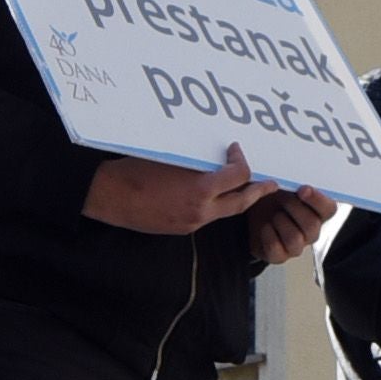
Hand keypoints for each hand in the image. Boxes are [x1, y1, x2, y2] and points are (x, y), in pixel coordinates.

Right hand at [86, 145, 268, 236]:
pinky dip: (214, 205)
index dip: (242, 161)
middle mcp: (200, 211)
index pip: (238, 176)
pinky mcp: (181, 229)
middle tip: (271, 183)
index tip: (235, 150)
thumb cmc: (136, 170)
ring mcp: (191, 223)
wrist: (109, 196)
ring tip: (245, 189)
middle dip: (258, 191)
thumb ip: (198, 162)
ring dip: (236, 199)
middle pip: (241, 202)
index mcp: (200, 190)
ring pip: (225, 212)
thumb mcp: (172, 158)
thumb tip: (214, 158)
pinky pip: (206, 217)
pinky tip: (209, 195)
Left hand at [247, 188, 331, 266]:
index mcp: (317, 212)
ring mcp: (296, 246)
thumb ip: (291, 181)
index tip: (303, 189)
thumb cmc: (271, 197)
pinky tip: (265, 226)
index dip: (318, 200)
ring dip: (281, 223)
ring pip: (295, 239)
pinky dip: (268, 236)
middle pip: (312, 225)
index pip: (329, 209)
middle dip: (294, 209)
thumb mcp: (280, 184)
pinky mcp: (279, 256)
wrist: (251, 214)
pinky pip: (277, 250)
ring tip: (274, 214)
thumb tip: (293, 176)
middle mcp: (310, 231)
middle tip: (282, 198)